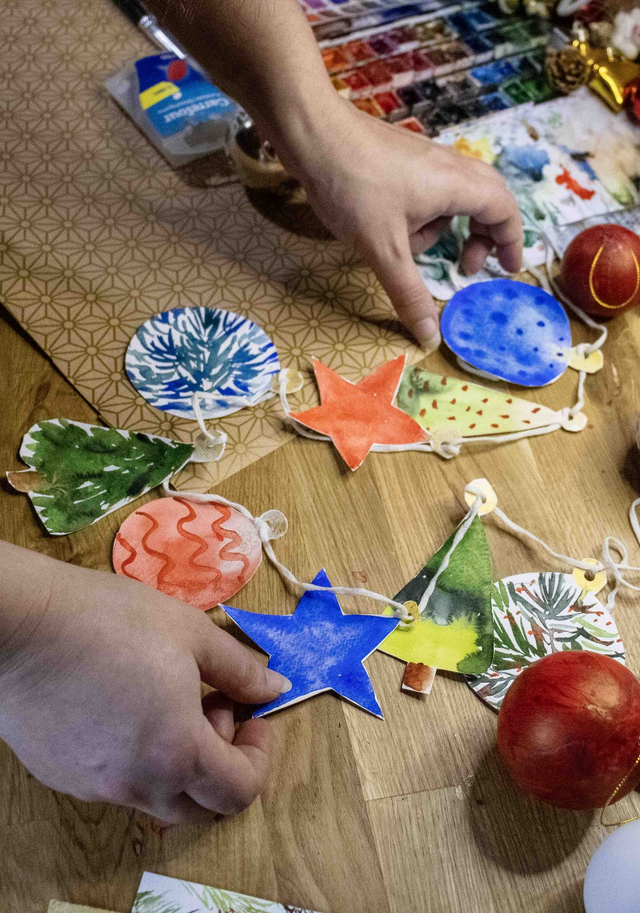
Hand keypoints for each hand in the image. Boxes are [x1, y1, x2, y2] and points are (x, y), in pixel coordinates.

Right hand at [0, 545, 290, 821]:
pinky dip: (136, 758)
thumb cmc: (112, 621)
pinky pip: (114, 783)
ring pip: (155, 796)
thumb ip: (239, 668)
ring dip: (179, 760)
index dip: (257, 754)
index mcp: (177, 753)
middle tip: (210, 706)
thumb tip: (274, 688)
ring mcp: (93, 786)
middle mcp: (136, 784)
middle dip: (220, 761)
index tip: (250, 713)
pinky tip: (123, 706)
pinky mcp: (61, 775)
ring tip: (165, 700)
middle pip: (200, 806)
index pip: (240, 791)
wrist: (24, 624)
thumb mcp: (191, 633)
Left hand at [275, 98, 522, 351]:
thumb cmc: (353, 187)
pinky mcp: (401, 158)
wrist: (311, 132)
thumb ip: (409, 293)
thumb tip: (430, 336)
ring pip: (450, 198)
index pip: (504, 210)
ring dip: (436, 228)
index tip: (507, 268)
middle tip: (466, 266)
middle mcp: (449, 166)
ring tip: (405, 247)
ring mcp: (424, 159)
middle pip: (486, 200)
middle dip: (480, 236)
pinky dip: (417, 215)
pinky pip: (425, 190)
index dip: (511, 241)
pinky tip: (384, 226)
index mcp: (458, 185)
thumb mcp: (383, 249)